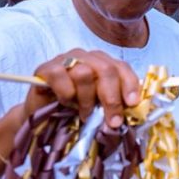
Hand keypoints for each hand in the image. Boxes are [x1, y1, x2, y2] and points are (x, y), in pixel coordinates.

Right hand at [26, 49, 140, 128]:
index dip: (130, 84)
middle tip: (112, 121)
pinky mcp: (46, 67)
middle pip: (106, 69)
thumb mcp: (101, 107)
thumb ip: (117, 103)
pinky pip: (60, 76)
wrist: (45, 116)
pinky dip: (65, 93)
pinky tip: (64, 102)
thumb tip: (133, 109)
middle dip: (111, 98)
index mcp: (105, 64)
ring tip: (84, 113)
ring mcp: (67, 59)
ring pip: (84, 73)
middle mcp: (88, 57)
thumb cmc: (77, 110)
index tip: (132, 103)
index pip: (122, 67)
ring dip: (86, 99)